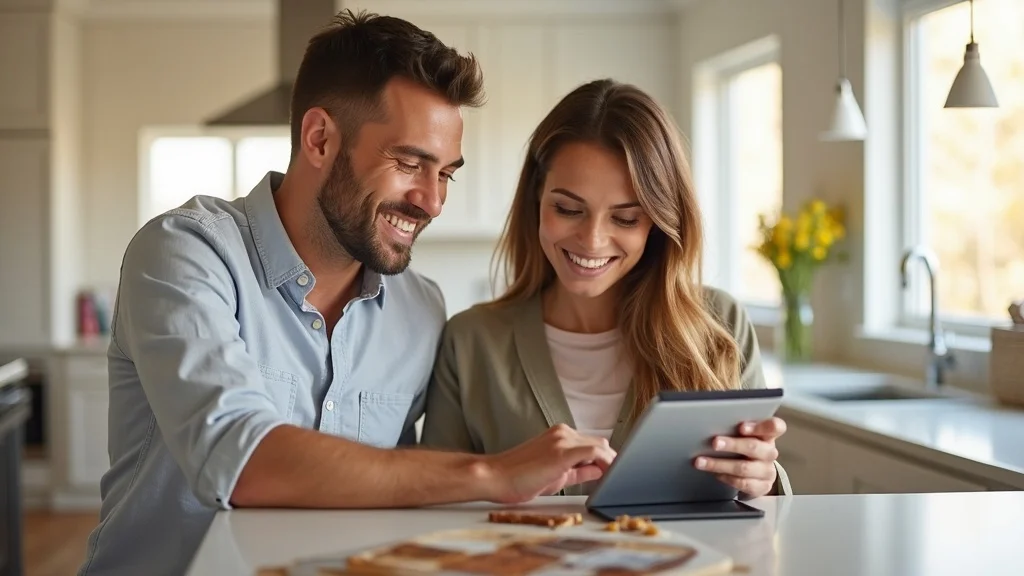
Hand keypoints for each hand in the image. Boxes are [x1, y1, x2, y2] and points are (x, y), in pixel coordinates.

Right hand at [482, 424, 615, 503]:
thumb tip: (598, 471)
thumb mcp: (555, 475)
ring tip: (616, 479)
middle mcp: (563, 432)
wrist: (494, 477)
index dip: (606, 459)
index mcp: (560, 435)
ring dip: (610, 462)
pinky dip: (606, 463)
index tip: (614, 472)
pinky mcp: (562, 452)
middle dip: (611, 460)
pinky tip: (610, 475)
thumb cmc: (518, 478)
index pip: (592, 444)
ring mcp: (562, 440)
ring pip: (599, 446)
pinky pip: (594, 453)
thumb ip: (578, 471)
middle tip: (618, 477)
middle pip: (599, 443)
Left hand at [694, 417, 786, 497]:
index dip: (760, 426)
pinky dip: (726, 478)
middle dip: (732, 445)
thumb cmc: (746, 448)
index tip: (742, 426)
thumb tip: (712, 421)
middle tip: (714, 443)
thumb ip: (735, 428)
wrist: (756, 474)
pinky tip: (715, 474)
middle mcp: (769, 452)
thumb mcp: (746, 436)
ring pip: (744, 468)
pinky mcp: (762, 487)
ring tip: (701, 461)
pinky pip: (743, 484)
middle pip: (754, 447)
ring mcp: (767, 471)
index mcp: (768, 435)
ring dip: (720, 464)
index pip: (775, 427)